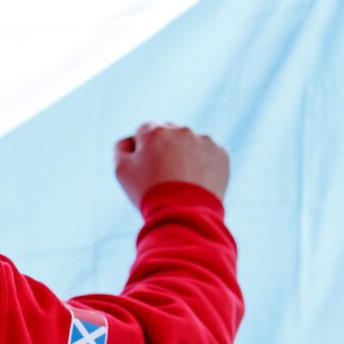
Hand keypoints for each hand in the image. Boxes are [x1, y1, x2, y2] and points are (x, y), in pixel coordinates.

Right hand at [114, 121, 228, 207]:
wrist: (184, 213)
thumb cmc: (148, 192)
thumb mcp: (121, 171)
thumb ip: (122, 148)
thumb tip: (131, 140)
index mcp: (155, 131)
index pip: (143, 130)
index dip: (141, 149)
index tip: (144, 167)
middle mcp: (181, 130)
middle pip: (168, 133)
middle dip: (163, 147)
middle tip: (161, 174)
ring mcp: (204, 141)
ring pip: (189, 143)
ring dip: (183, 154)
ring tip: (180, 180)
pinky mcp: (221, 154)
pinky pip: (208, 154)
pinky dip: (202, 164)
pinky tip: (194, 182)